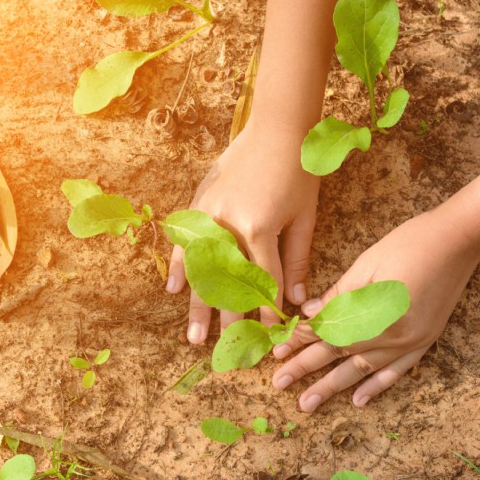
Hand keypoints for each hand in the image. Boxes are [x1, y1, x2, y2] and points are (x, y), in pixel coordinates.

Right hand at [166, 120, 320, 343]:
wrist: (278, 127)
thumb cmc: (299, 171)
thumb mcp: (304, 217)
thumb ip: (297, 260)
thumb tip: (296, 300)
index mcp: (259, 229)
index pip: (263, 282)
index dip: (267, 312)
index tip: (270, 336)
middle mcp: (228, 225)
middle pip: (227, 284)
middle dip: (227, 321)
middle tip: (224, 353)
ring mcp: (208, 213)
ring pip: (201, 270)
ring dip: (197, 306)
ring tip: (195, 337)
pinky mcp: (199, 202)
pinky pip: (185, 241)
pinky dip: (180, 266)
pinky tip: (175, 290)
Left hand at [271, 208, 479, 411]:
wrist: (460, 239)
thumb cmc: (410, 243)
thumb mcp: (367, 264)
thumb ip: (339, 295)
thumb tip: (310, 315)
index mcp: (374, 313)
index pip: (328, 332)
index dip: (301, 340)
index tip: (277, 351)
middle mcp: (392, 335)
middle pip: (340, 355)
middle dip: (306, 369)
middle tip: (279, 385)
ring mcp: (411, 341)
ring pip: (364, 370)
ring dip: (333, 387)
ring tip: (307, 404)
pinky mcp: (425, 340)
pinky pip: (397, 371)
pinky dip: (377, 387)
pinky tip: (358, 401)